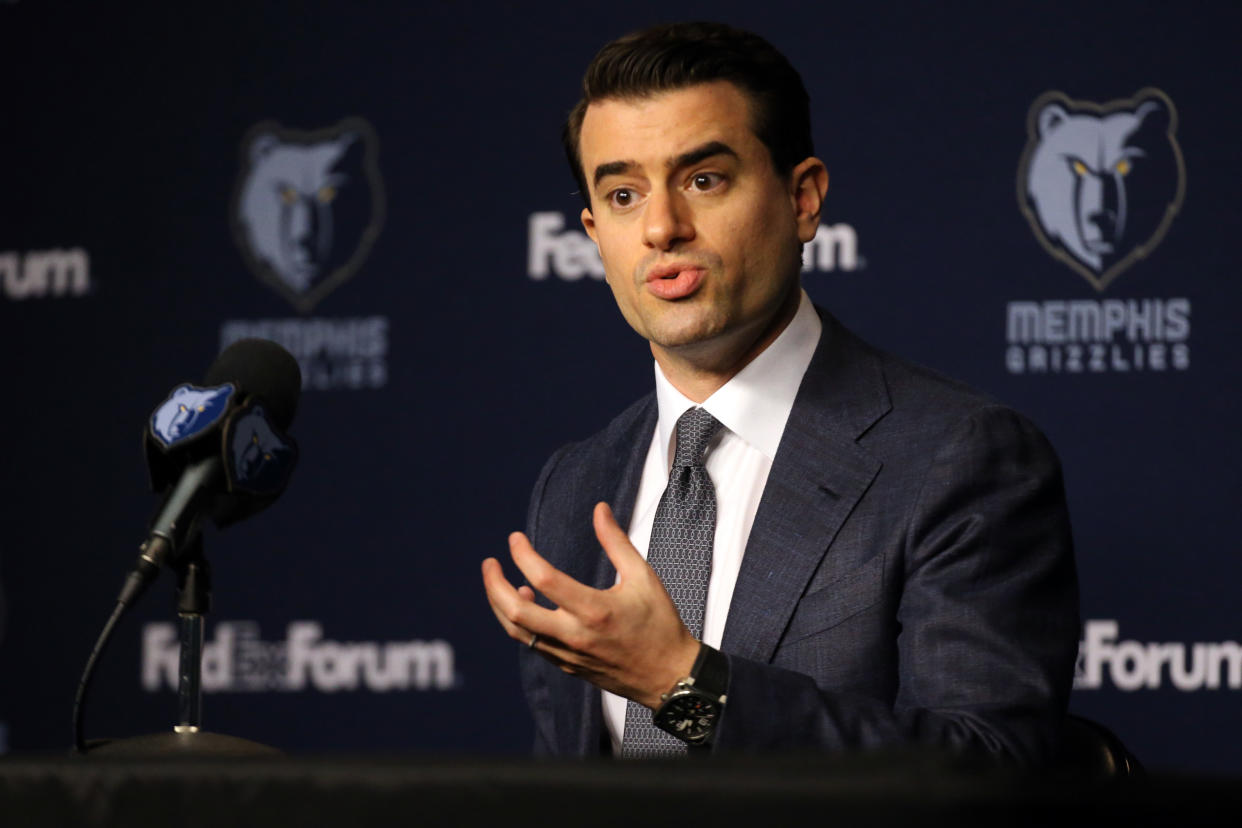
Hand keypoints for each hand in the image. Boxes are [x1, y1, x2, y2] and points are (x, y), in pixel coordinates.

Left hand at [481, 501, 699, 708]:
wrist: (668, 676)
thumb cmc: (660, 624)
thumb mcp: (643, 577)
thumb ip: (617, 542)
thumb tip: (599, 509)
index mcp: (595, 610)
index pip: (544, 580)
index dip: (523, 555)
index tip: (515, 538)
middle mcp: (575, 635)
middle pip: (515, 613)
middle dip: (494, 586)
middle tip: (490, 563)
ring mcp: (567, 654)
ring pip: (517, 632)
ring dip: (501, 605)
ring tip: (502, 582)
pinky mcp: (567, 666)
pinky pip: (532, 643)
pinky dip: (520, 622)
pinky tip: (527, 603)